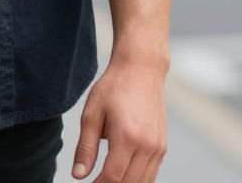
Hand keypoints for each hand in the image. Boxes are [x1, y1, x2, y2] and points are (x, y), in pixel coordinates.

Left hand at [70, 56, 167, 181]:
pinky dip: (136, 180)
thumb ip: (85, 147)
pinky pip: (151, 175)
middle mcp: (147, 146)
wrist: (142, 69)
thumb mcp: (92, 113)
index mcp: (127, 137)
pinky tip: (122, 175)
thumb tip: (78, 176)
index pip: (112, 178)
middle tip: (95, 182)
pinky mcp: (162, 147)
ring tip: (105, 180)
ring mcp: (158, 148)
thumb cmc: (114, 87)